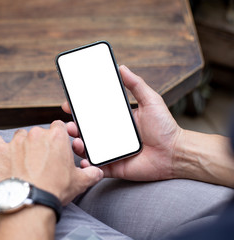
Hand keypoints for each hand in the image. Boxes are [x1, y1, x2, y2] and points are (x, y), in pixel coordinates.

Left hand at [0, 120, 102, 204]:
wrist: (29, 202)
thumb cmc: (54, 190)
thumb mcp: (79, 182)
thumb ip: (91, 173)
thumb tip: (96, 172)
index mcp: (56, 137)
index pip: (58, 126)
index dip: (58, 136)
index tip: (56, 147)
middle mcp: (36, 134)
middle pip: (38, 132)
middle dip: (40, 144)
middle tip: (41, 161)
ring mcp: (16, 141)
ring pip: (19, 137)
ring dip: (21, 146)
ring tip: (23, 162)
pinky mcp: (0, 150)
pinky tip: (2, 154)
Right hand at [62, 65, 182, 180]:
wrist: (176, 153)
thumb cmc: (165, 128)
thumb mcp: (151, 101)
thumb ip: (136, 84)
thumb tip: (122, 67)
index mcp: (116, 121)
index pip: (92, 114)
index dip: (79, 109)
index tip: (69, 105)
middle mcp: (110, 136)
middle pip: (86, 131)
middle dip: (73, 128)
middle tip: (69, 125)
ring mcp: (111, 152)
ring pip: (87, 149)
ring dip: (78, 144)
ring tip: (77, 141)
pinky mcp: (114, 167)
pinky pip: (97, 167)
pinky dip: (88, 165)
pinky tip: (84, 160)